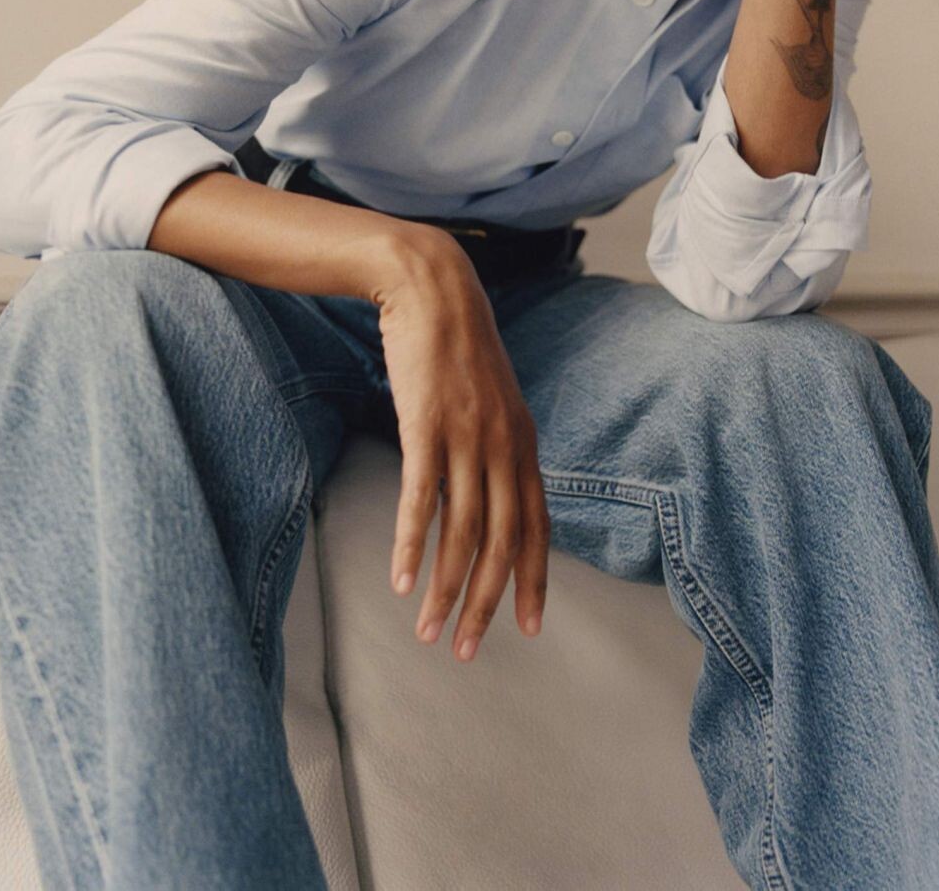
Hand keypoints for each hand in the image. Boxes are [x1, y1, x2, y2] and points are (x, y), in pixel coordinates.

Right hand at [377, 237, 547, 661]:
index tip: (527, 627)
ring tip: (428, 632)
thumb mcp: (492, 399)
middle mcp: (503, 445)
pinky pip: (422, 498)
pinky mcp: (426, 425)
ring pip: (461, 532)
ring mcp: (466, 436)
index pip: (536, 527)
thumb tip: (494, 489)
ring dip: (445, 590)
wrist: (432, 287)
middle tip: (468, 651)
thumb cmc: (456, 345)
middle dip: (486, 603)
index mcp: (523, 442)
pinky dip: (411, 545)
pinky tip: (402, 580)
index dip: (532, 579)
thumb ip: (498, 444)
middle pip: (501, 542)